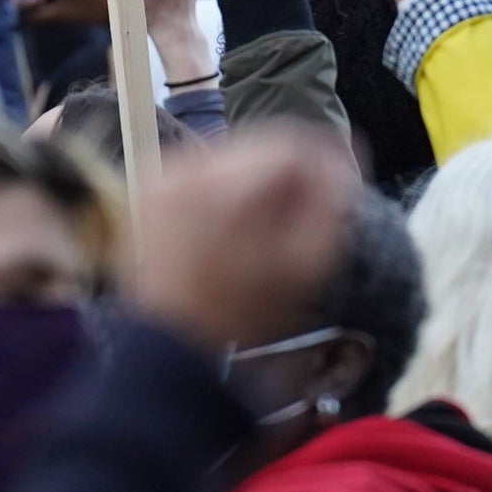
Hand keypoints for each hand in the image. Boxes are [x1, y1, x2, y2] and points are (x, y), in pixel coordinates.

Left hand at [122, 128, 354, 352]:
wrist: (170, 349)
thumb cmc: (245, 317)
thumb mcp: (305, 266)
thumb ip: (329, 204)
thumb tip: (342, 161)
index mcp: (227, 186)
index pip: (291, 143)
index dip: (326, 157)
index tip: (343, 179)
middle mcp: (188, 167)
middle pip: (260, 143)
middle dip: (291, 167)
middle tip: (310, 201)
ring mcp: (163, 177)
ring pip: (231, 154)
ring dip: (258, 176)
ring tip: (272, 217)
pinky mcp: (149, 190)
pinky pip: (202, 171)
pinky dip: (225, 188)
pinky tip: (237, 221)